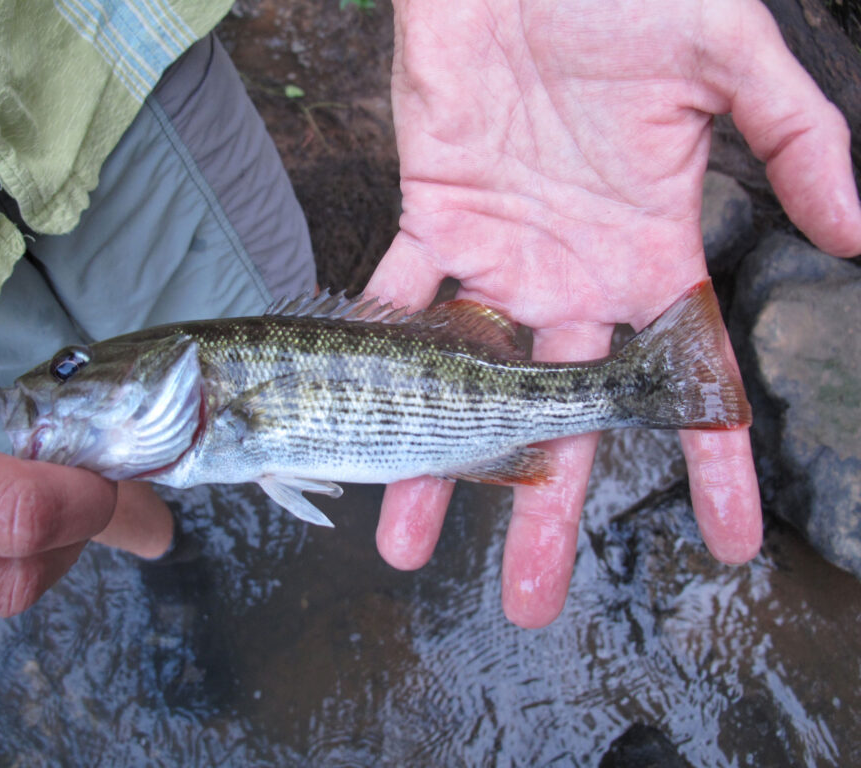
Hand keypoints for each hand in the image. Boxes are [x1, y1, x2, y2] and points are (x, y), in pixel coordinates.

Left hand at [368, 0, 860, 626]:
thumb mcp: (729, 58)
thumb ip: (799, 139)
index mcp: (652, 251)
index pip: (687, 379)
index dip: (711, 463)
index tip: (728, 542)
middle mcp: (573, 276)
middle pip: (559, 416)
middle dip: (543, 506)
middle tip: (530, 597)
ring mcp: (499, 258)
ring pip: (463, 379)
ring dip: (433, 462)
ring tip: (405, 543)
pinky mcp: (431, 221)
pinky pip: (397, 304)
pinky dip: (376, 357)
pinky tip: (356, 423)